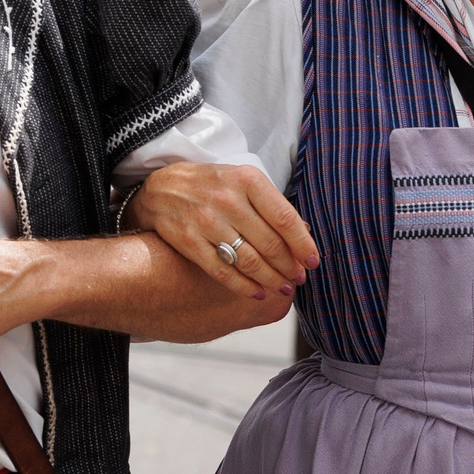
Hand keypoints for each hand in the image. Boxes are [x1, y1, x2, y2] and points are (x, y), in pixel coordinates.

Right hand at [125, 162, 316, 298]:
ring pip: (249, 261)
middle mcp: (227, 199)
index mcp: (246, 180)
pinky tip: (257, 293)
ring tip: (282, 288)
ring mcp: (206, 221)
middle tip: (298, 279)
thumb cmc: (208, 185)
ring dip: (271, 280)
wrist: (160, 189)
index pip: (284, 218)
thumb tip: (304, 232)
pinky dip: (244, 287)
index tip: (313, 262)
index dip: (303, 245)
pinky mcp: (189, 241)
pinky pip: (223, 271)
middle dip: (289, 267)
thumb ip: (271, 205)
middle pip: (269, 243)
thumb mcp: (241, 181)